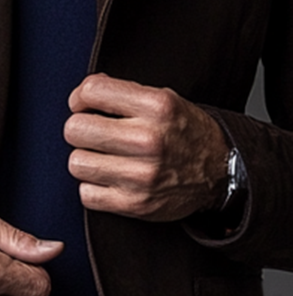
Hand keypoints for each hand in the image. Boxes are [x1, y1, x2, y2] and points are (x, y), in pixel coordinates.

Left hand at [64, 74, 229, 220]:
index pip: (90, 92)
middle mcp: (148, 140)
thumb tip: (81, 94)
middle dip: (80, 130)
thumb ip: (121, 92)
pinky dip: (93, 188)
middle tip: (95, 135)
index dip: (80, 99)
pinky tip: (111, 179)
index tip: (86, 107)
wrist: (221, 171)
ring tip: (105, 158)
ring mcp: (141, 175)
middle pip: (75, 130)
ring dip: (86, 161)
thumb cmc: (183, 133)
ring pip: (76, 163)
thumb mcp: (162, 99)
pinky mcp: (134, 203)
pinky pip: (86, 194)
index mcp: (156, 106)